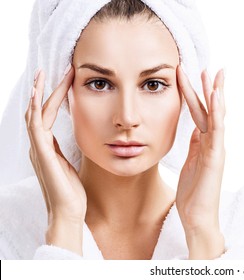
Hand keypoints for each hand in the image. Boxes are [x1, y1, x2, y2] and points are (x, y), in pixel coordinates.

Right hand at [25, 66, 85, 254]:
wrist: (68, 211)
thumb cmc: (71, 191)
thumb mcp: (70, 163)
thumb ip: (66, 150)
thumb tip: (71, 137)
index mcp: (47, 146)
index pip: (49, 115)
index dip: (55, 97)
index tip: (66, 80)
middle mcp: (39, 145)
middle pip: (39, 110)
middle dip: (46, 89)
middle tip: (54, 69)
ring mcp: (38, 149)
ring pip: (35, 114)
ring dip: (39, 93)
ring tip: (43, 75)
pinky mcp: (41, 153)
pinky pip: (36, 126)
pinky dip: (36, 110)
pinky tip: (39, 96)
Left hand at [176, 66, 225, 258]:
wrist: (197, 218)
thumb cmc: (194, 193)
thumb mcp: (191, 162)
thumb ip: (196, 145)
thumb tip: (196, 129)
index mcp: (204, 143)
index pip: (201, 113)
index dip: (197, 94)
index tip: (193, 76)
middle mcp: (213, 143)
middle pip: (211, 110)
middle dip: (209, 88)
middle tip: (210, 67)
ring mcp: (216, 149)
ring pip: (217, 116)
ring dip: (216, 94)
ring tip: (215, 74)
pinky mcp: (216, 157)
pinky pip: (217, 131)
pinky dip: (218, 113)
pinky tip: (216, 97)